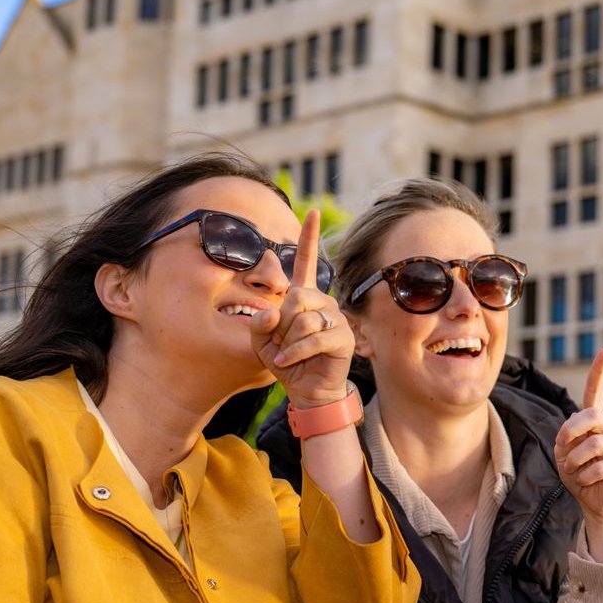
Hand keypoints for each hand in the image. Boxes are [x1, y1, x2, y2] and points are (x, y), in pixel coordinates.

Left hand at [250, 210, 352, 407]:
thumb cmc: (287, 361)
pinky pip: (312, 338)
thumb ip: (259, 325)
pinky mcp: (343, 337)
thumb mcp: (262, 342)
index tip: (312, 212)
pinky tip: (287, 361)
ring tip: (288, 354)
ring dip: (288, 341)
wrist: (307, 390)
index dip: (309, 237)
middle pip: (296, 297)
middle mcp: (323, 302)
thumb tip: (272, 313)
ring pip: (303, 319)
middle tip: (281, 341)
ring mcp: (336, 318)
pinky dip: (294, 352)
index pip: (307, 261)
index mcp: (304, 296)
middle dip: (281, 324)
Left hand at [553, 348, 602, 552]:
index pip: (596, 392)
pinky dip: (585, 475)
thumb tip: (575, 435)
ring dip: (574, 460)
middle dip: (571, 430)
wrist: (595, 504)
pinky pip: (601, 465)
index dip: (599, 371)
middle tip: (562, 446)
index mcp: (594, 422)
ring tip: (573, 471)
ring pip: (594, 443)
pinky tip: (585, 481)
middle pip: (592, 415)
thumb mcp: (563, 454)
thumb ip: (565, 439)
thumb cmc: (578, 475)